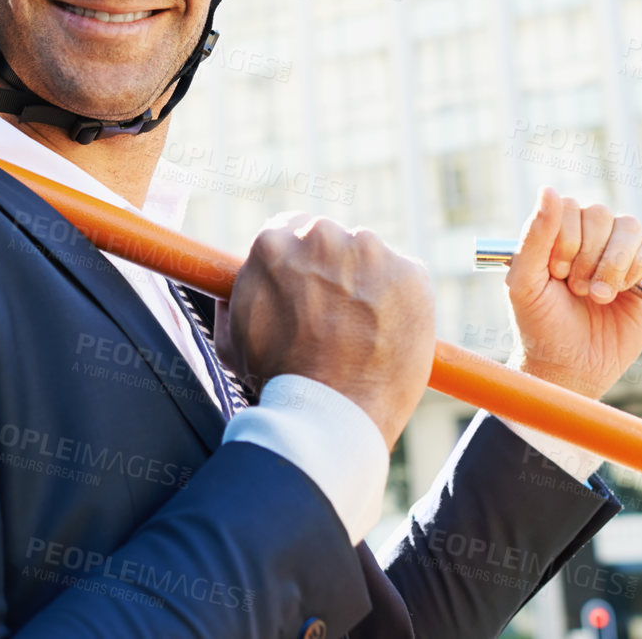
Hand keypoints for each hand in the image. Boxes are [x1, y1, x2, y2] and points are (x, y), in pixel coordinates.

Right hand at [215, 212, 433, 450]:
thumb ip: (234, 302)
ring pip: (371, 257)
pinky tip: (387, 334)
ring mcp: (371, 251)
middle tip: (335, 313)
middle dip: (334, 269)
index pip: (290, 229)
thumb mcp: (233, 339)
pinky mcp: (410, 272)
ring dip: (368, 283)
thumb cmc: (278, 381)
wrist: (330, 412)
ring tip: (362, 332)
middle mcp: (323, 235)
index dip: (299, 259)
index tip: (307, 280)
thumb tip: (230, 289)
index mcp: (275, 242)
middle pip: (332, 239)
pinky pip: (406, 277)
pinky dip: (401, 300)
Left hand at [504, 188, 641, 399]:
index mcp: (556, 233)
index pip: (568, 207)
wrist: (570, 365)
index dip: (564, 240)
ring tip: (598, 295)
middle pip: (600, 214)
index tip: (555, 274)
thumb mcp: (524, 282)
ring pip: (629, 226)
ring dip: (613, 263)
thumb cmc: (541, 324)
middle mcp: (588, 237)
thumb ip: (535, 236)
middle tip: (576, 289)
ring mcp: (618, 252)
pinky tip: (625, 290)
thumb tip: (548, 189)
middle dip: (587, 256)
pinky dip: (640, 265)